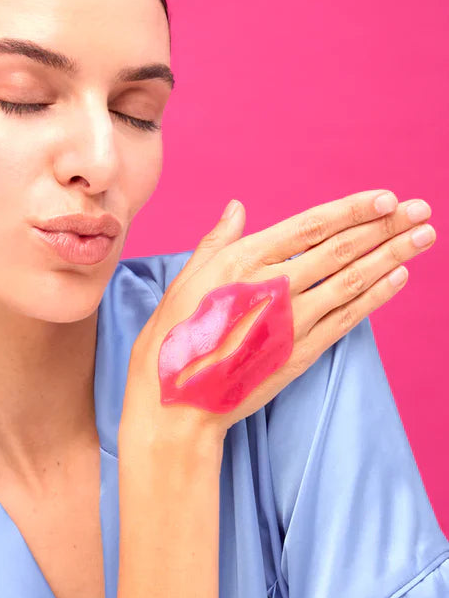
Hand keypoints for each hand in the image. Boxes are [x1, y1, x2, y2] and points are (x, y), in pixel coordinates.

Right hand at [120, 190, 435, 451]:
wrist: (179, 400)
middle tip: (420, 208)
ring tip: (423, 236)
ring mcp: (292, 322)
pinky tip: (398, 277)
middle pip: (341, 250)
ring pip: (352, 281)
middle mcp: (274, 287)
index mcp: (243, 263)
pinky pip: (348, 318)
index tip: (384, 197)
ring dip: (392, 255)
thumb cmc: (175, 336)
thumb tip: (237, 206)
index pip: (310, 228)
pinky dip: (376, 296)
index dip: (351, 211)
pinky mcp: (302, 352)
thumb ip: (217, 241)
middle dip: (384, 227)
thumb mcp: (185, 279)